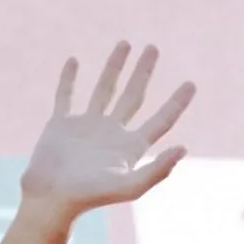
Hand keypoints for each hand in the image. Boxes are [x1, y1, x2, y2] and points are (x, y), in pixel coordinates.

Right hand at [20, 41, 195, 218]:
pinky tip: (74, 61)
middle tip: (154, 47)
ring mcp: (87, 127)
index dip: (177, 102)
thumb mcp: (130, 186)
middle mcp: (112, 133)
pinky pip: (66, 96)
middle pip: (134, 96)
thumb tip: (184, 148)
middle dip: (144, 72)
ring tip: (125, 43)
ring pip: (104, 89)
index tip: (192, 83)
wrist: (52, 199)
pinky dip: (69, 79)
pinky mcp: (61, 125)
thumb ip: (158, 169)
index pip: (161, 120)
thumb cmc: (91, 196)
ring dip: (114, 66)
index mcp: (131, 147)